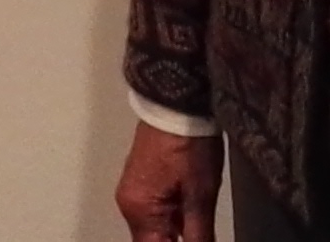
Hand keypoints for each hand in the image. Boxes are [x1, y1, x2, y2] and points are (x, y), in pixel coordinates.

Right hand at [113, 121, 219, 241]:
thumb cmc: (187, 140)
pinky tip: (190, 206)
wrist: (178, 101)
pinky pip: (154, 209)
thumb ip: (199, 234)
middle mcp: (129, 203)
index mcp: (139, 210)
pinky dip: (171, 215)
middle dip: (175, 241)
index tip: (196, 240)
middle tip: (199, 232)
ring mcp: (132, 190)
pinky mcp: (140, 178)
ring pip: (154, 227)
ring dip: (174, 231)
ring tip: (197, 216)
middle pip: (151, 241)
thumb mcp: (201, 194)